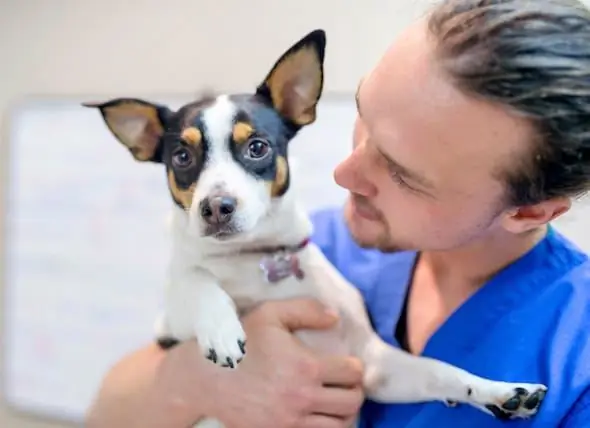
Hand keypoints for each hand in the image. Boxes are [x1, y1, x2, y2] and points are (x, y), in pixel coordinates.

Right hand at [209, 298, 364, 427]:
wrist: (205, 378)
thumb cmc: (239, 342)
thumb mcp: (271, 314)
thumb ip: (306, 310)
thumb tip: (335, 318)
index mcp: (306, 366)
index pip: (353, 372)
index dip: (354, 366)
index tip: (346, 364)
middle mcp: (303, 398)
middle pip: (352, 402)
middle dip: (353, 390)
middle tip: (343, 383)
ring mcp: (291, 422)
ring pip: (339, 426)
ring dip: (342, 414)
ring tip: (334, 402)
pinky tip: (318, 417)